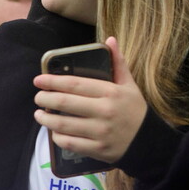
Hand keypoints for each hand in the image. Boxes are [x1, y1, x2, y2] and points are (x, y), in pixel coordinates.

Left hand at [33, 37, 146, 162]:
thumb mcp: (129, 85)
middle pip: (65, 103)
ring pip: (64, 124)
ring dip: (46, 119)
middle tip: (37, 97)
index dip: (53, 81)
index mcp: (111, 93)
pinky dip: (57, 137)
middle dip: (45, 98)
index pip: (75, 84)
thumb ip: (118, 63)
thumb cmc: (135, 110)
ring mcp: (101, 132)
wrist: (150, 142)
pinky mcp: (98, 149)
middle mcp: (105, 111)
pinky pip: (70, 143)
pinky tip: (53, 131)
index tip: (39, 80)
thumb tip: (110, 40)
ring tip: (39, 114)